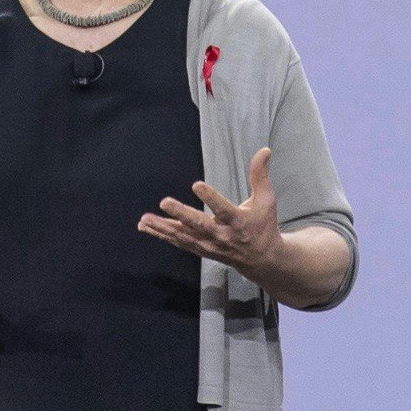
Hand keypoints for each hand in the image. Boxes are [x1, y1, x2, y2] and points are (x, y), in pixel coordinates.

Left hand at [141, 147, 285, 275]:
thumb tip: (264, 150)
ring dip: (163, 228)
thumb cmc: (263, 225)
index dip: (210, 198)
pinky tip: (146, 227)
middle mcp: (222, 235)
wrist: (261, 259)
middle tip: (164, 202)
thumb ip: (260, 175)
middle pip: (199, 225)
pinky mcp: (201, 249)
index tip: (196, 184)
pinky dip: (163, 235)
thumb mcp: (266, 200)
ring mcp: (209, 245)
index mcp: (238, 222)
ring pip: (184, 236)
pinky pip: (179, 242)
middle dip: (181, 214)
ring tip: (144, 219)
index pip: (223, 209)